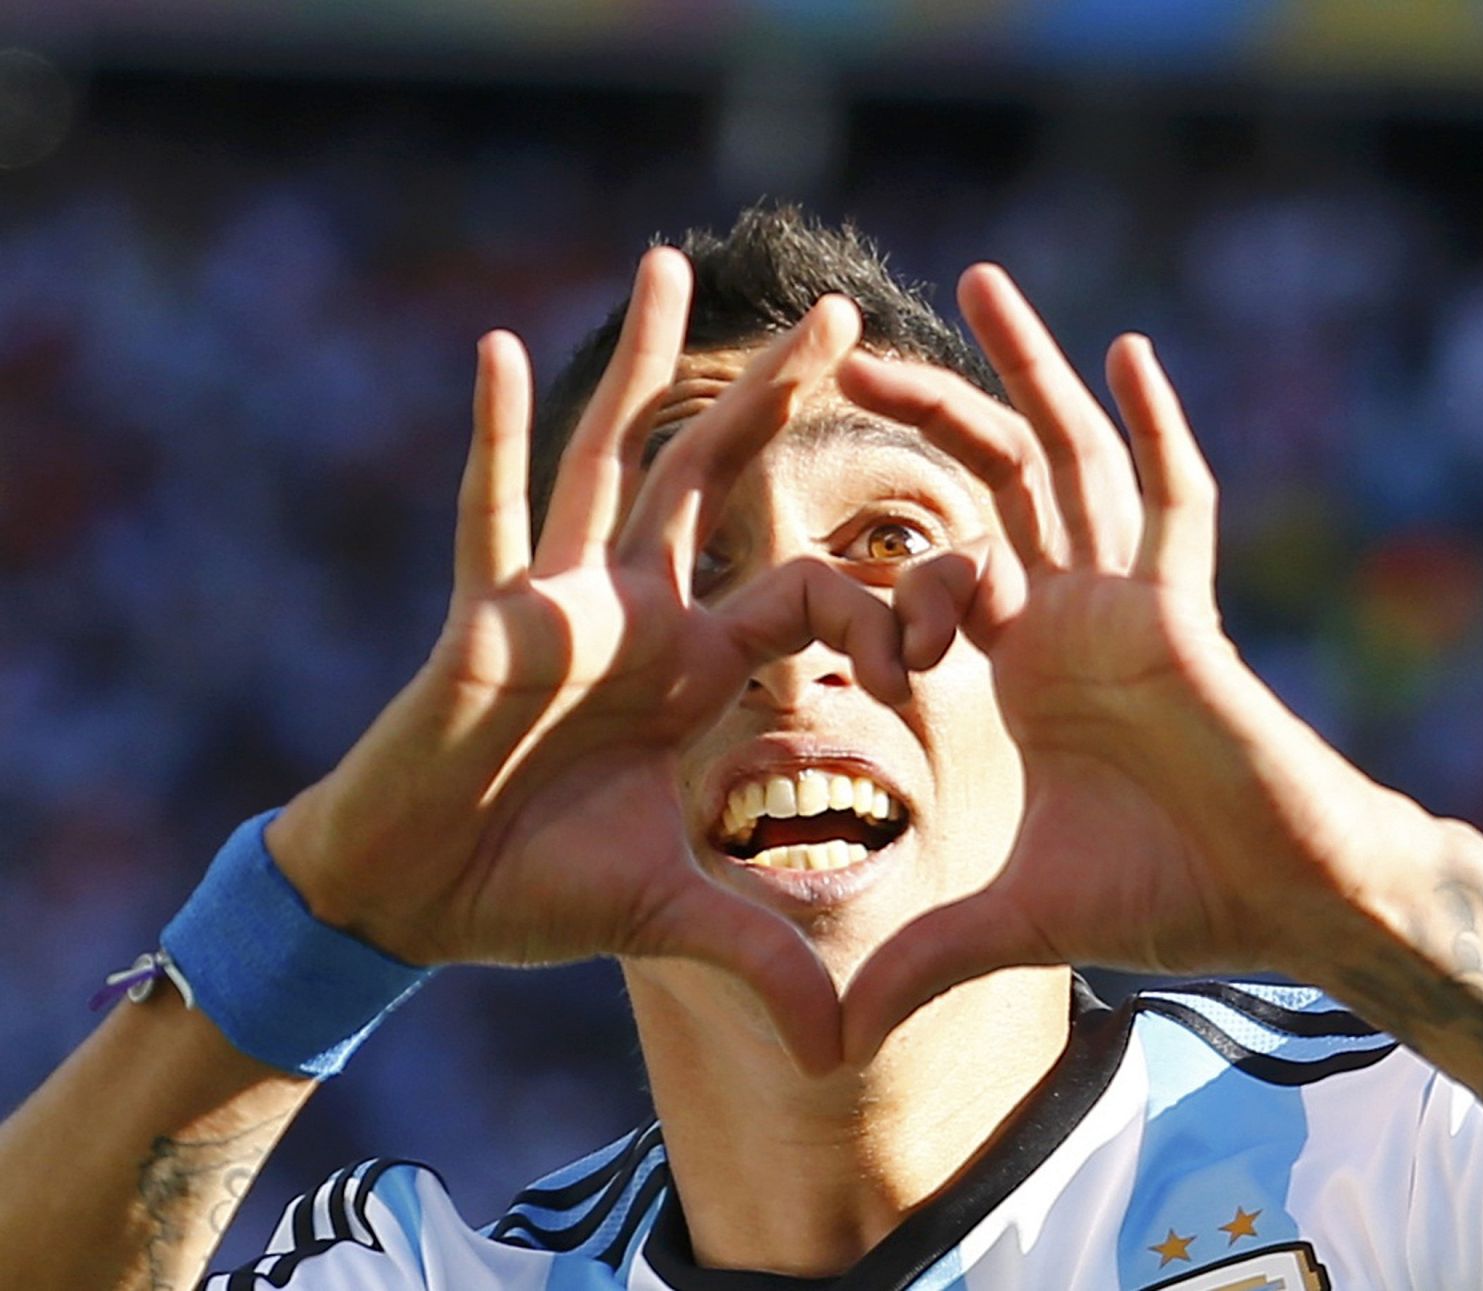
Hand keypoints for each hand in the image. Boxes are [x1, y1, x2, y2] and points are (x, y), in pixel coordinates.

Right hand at [268, 250, 900, 1072]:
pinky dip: (494, 440)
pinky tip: (503, 352)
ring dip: (645, 370)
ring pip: (614, 463)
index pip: (812, 595)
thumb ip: (761, 957)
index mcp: (699, 667)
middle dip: (783, 401)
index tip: (961, 588)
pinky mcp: (484, 618)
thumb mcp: (673, 919)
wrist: (420, 896)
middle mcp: (640, 615)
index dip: (885, 596)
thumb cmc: (539, 889)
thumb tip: (845, 1052)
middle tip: (854, 319)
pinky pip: (491, 515)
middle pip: (720, 485)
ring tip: (676, 265)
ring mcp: (561, 605)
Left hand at [839, 265, 1435, 1063]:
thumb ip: (923, 956)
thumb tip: (835, 1042)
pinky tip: (1125, 348)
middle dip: (920, 413)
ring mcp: (1123, 597)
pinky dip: (1152, 427)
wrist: (1281, 899)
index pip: (924, 578)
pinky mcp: (1183, 606)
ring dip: (1022, 371)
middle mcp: (1062, 610)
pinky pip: (1170, 502)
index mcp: (1015, 661)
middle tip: (835, 350)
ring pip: (1064, 460)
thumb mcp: (1011, 919)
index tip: (815, 583)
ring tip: (973, 283)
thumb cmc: (1161, 894)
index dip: (870, 584)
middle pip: (981, 483)